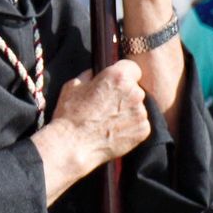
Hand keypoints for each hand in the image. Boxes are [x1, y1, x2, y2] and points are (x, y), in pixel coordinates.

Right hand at [32, 59, 150, 202]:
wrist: (72, 145)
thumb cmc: (70, 114)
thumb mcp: (74, 85)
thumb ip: (91, 75)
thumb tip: (97, 73)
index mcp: (118, 76)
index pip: (131, 67)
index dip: (122, 74)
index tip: (114, 83)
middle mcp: (135, 92)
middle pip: (135, 88)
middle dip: (124, 94)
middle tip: (106, 105)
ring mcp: (141, 113)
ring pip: (137, 107)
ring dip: (127, 111)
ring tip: (108, 121)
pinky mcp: (143, 130)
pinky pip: (139, 124)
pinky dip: (130, 127)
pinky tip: (113, 131)